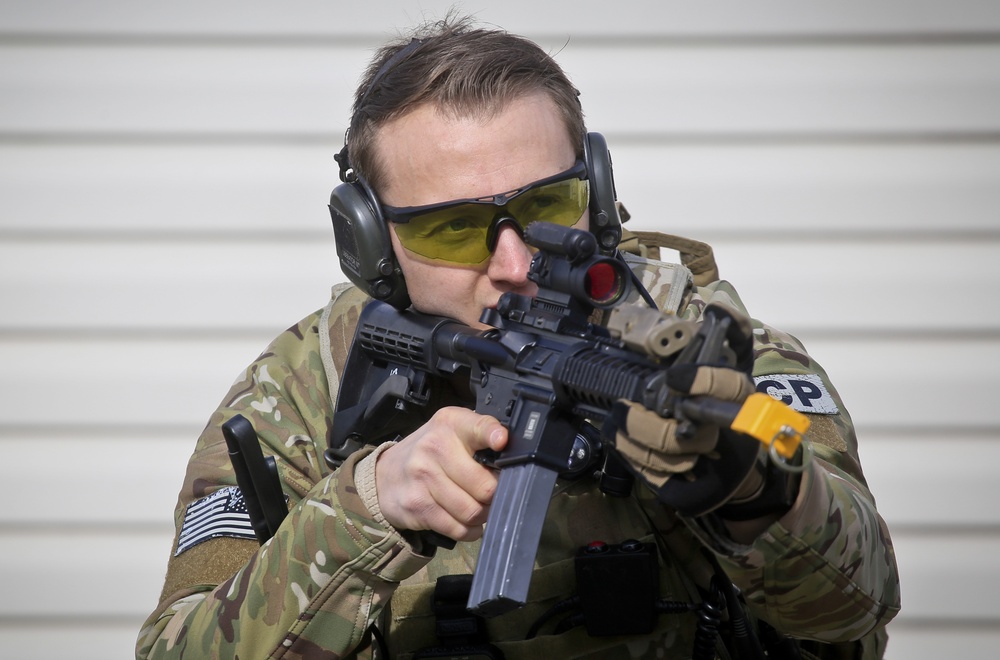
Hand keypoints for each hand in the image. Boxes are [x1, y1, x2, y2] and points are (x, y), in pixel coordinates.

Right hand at [375, 407, 506, 541]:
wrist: (385, 475)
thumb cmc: (430, 452)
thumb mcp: (453, 432)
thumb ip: (482, 438)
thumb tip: (515, 459)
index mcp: (451, 424)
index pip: (478, 427)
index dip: (494, 436)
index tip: (502, 442)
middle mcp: (435, 447)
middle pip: (485, 486)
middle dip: (496, 496)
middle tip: (492, 495)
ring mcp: (423, 477)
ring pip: (473, 511)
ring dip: (483, 516)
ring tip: (479, 508)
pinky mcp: (417, 506)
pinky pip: (458, 528)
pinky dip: (469, 530)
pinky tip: (466, 521)